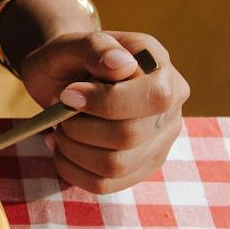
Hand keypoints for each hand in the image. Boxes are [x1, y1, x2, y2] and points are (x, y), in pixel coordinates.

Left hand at [18, 30, 188, 193]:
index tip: (67, 94)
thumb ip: (96, 46)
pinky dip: (72, 169)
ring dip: (73, 150)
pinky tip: (61, 149)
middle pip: (129, 136)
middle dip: (80, 127)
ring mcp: (159, 143)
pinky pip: (105, 185)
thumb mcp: (73, 43)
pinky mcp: (140, 168)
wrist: (65, 78)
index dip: (105, 102)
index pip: (153, 99)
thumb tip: (121, 64)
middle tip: (60, 111)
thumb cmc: (70, 59)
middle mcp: (170, 109)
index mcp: (161, 70)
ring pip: (115, 166)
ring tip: (59, 130)